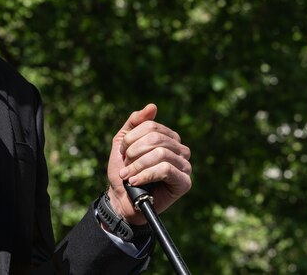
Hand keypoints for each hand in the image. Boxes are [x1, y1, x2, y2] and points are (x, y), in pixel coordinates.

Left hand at [105, 104, 191, 224]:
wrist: (122, 199)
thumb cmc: (124, 171)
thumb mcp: (123, 143)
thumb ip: (135, 123)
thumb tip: (152, 106)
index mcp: (168, 138)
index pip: (150, 126)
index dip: (131, 138)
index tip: (122, 152)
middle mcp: (180, 149)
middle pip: (156, 138)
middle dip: (134, 152)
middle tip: (125, 165)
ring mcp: (185, 166)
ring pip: (160, 153)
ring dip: (137, 165)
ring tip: (127, 175)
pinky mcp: (184, 182)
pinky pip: (165, 169)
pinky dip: (146, 174)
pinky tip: (135, 182)